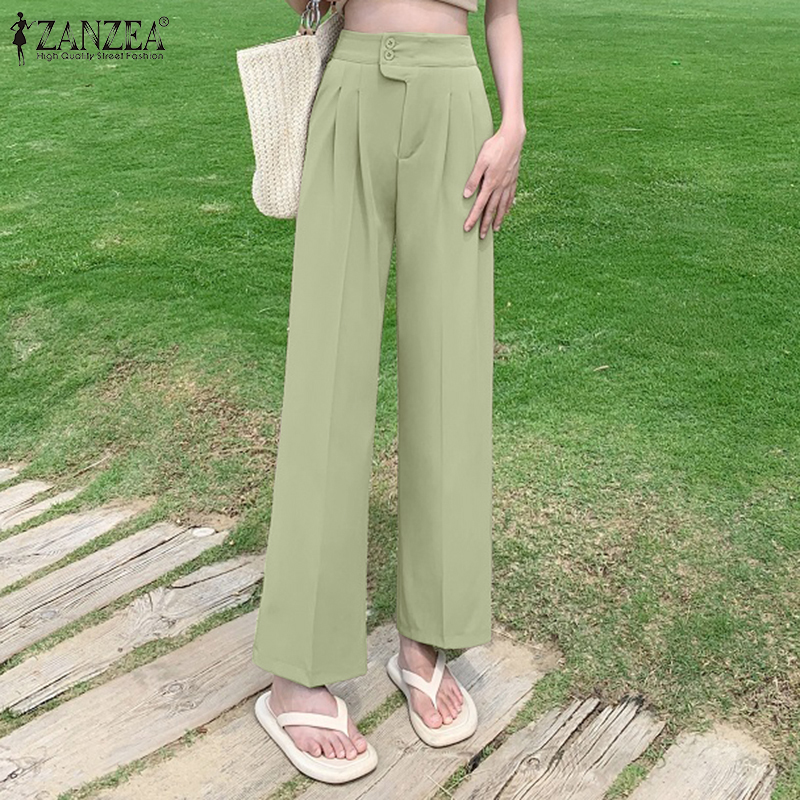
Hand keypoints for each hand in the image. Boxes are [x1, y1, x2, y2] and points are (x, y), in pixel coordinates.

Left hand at [463, 121, 525, 237]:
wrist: (513, 137)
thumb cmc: (495, 147)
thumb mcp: (480, 161)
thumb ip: (473, 179)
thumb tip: (466, 196)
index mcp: (491, 183)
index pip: (480, 205)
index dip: (473, 218)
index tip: (468, 228)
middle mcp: (500, 186)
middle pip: (492, 210)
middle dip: (486, 224)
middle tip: (482, 236)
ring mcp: (508, 183)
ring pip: (503, 206)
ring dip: (498, 218)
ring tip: (495, 228)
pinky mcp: (513, 178)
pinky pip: (511, 197)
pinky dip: (508, 206)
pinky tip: (506, 211)